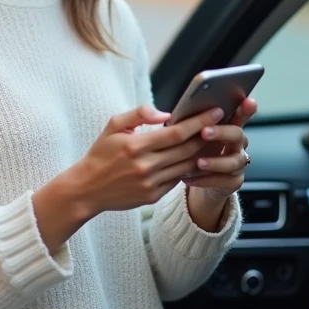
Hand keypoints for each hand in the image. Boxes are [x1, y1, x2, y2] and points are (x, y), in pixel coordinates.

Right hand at [62, 103, 224, 215]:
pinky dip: (188, 168)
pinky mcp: (153, 196)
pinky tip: (195, 158)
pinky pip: (178, 180)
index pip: (177, 132)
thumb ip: (139, 114)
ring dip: (202, 152)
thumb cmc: (100, 154)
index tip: (216, 111)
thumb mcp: (113, 126)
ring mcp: (150, 183)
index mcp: (136, 146)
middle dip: (207, 135)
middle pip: (187, 148)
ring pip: (186, 165)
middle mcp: (145, 166)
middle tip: (221, 123)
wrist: (86, 189)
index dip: (200, 121)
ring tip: (213, 139)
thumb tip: (166, 114)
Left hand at [181, 97, 256, 200]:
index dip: (246, 109)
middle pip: (238, 135)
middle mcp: (237, 145)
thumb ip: (192, 124)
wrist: (201, 179)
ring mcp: (238, 164)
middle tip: (204, 132)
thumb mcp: (194, 136)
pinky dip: (205, 180)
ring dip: (215, 162)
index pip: (240, 115)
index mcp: (229, 128)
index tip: (248, 102)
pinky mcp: (234, 182)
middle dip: (222, 132)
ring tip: (198, 162)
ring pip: (233, 162)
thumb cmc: (198, 150)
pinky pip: (223, 181)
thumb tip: (173, 112)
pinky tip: (188, 178)